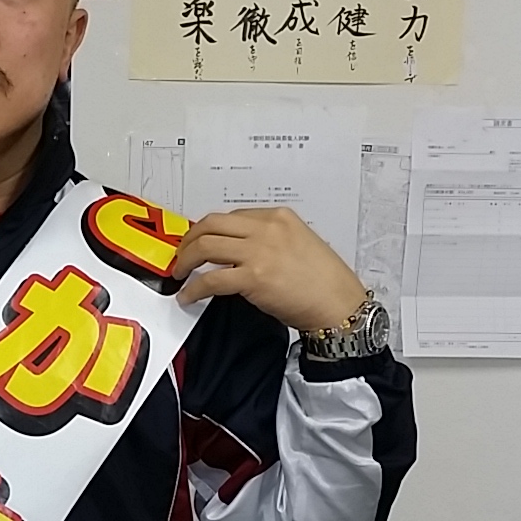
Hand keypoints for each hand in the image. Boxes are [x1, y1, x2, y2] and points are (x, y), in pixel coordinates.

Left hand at [174, 207, 367, 332]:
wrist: (339, 304)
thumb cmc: (325, 282)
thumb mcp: (299, 244)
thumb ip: (269, 240)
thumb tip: (240, 251)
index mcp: (278, 217)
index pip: (232, 216)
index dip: (210, 230)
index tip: (200, 242)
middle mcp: (266, 229)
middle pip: (211, 224)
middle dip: (190, 240)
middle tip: (182, 256)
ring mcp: (259, 251)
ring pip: (205, 246)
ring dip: (186, 261)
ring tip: (181, 274)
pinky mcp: (253, 277)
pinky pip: (211, 280)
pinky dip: (194, 289)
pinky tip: (189, 296)